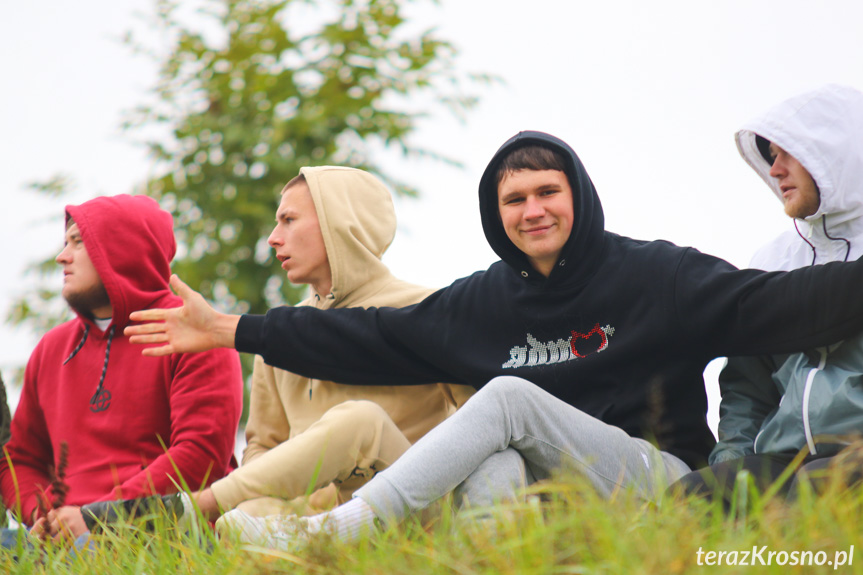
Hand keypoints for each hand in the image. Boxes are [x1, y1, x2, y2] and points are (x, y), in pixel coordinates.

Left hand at [30, 506, 87, 543]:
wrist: (90, 515)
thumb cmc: (72, 515)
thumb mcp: (61, 511)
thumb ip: (49, 518)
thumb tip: (33, 532)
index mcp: (58, 512)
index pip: (42, 523)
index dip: (35, 531)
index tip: (31, 536)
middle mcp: (63, 519)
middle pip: (47, 534)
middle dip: (44, 539)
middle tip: (43, 542)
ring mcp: (70, 527)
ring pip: (55, 542)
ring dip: (53, 544)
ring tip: (55, 543)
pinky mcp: (76, 534)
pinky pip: (65, 545)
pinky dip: (63, 547)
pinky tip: (64, 545)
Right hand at [125, 275, 239, 355]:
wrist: (216, 329)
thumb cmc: (206, 312)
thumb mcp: (192, 298)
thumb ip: (181, 288)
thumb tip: (173, 275)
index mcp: (174, 315)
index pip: (155, 315)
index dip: (143, 315)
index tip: (131, 315)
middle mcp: (172, 326)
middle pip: (151, 328)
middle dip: (138, 329)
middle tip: (125, 330)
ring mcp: (175, 337)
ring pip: (154, 338)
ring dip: (142, 339)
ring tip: (130, 339)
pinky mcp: (179, 347)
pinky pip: (163, 350)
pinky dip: (154, 351)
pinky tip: (143, 352)